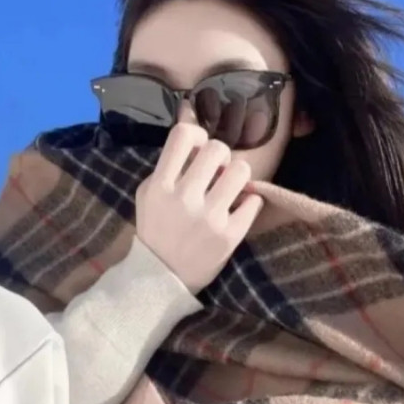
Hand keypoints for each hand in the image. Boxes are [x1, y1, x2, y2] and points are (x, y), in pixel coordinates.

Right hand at [135, 123, 263, 292]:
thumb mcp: (149, 193)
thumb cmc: (156, 229)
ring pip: (241, 170)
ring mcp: (209, 217)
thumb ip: (169, 163)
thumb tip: (194, 125)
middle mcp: (184, 198)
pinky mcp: (230, 235)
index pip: (183, 135)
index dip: (198, 134)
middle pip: (218, 148)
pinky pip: (254, 201)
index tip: (199, 148)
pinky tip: (238, 209)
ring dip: (238, 175)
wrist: (161, 278)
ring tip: (231, 187)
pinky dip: (249, 202)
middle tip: (218, 170)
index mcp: (161, 185)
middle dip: (221, 156)